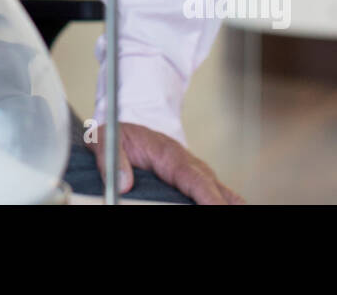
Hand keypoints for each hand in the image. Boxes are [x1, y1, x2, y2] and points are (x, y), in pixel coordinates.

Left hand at [88, 121, 245, 203]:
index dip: (208, 197)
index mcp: (170, 156)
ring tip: (229, 210)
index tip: (215, 207)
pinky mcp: (194, 182)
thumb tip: (124, 183)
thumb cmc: (121, 134)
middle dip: (222, 203)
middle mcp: (189, 165)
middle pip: (215, 189)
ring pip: (222, 192)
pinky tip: (224, 206)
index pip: (195, 179)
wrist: (129, 126)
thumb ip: (112, 160)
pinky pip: (214, 192)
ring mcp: (196, 174)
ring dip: (225, 202)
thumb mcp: (107, 139)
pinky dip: (220, 200)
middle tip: (224, 211)